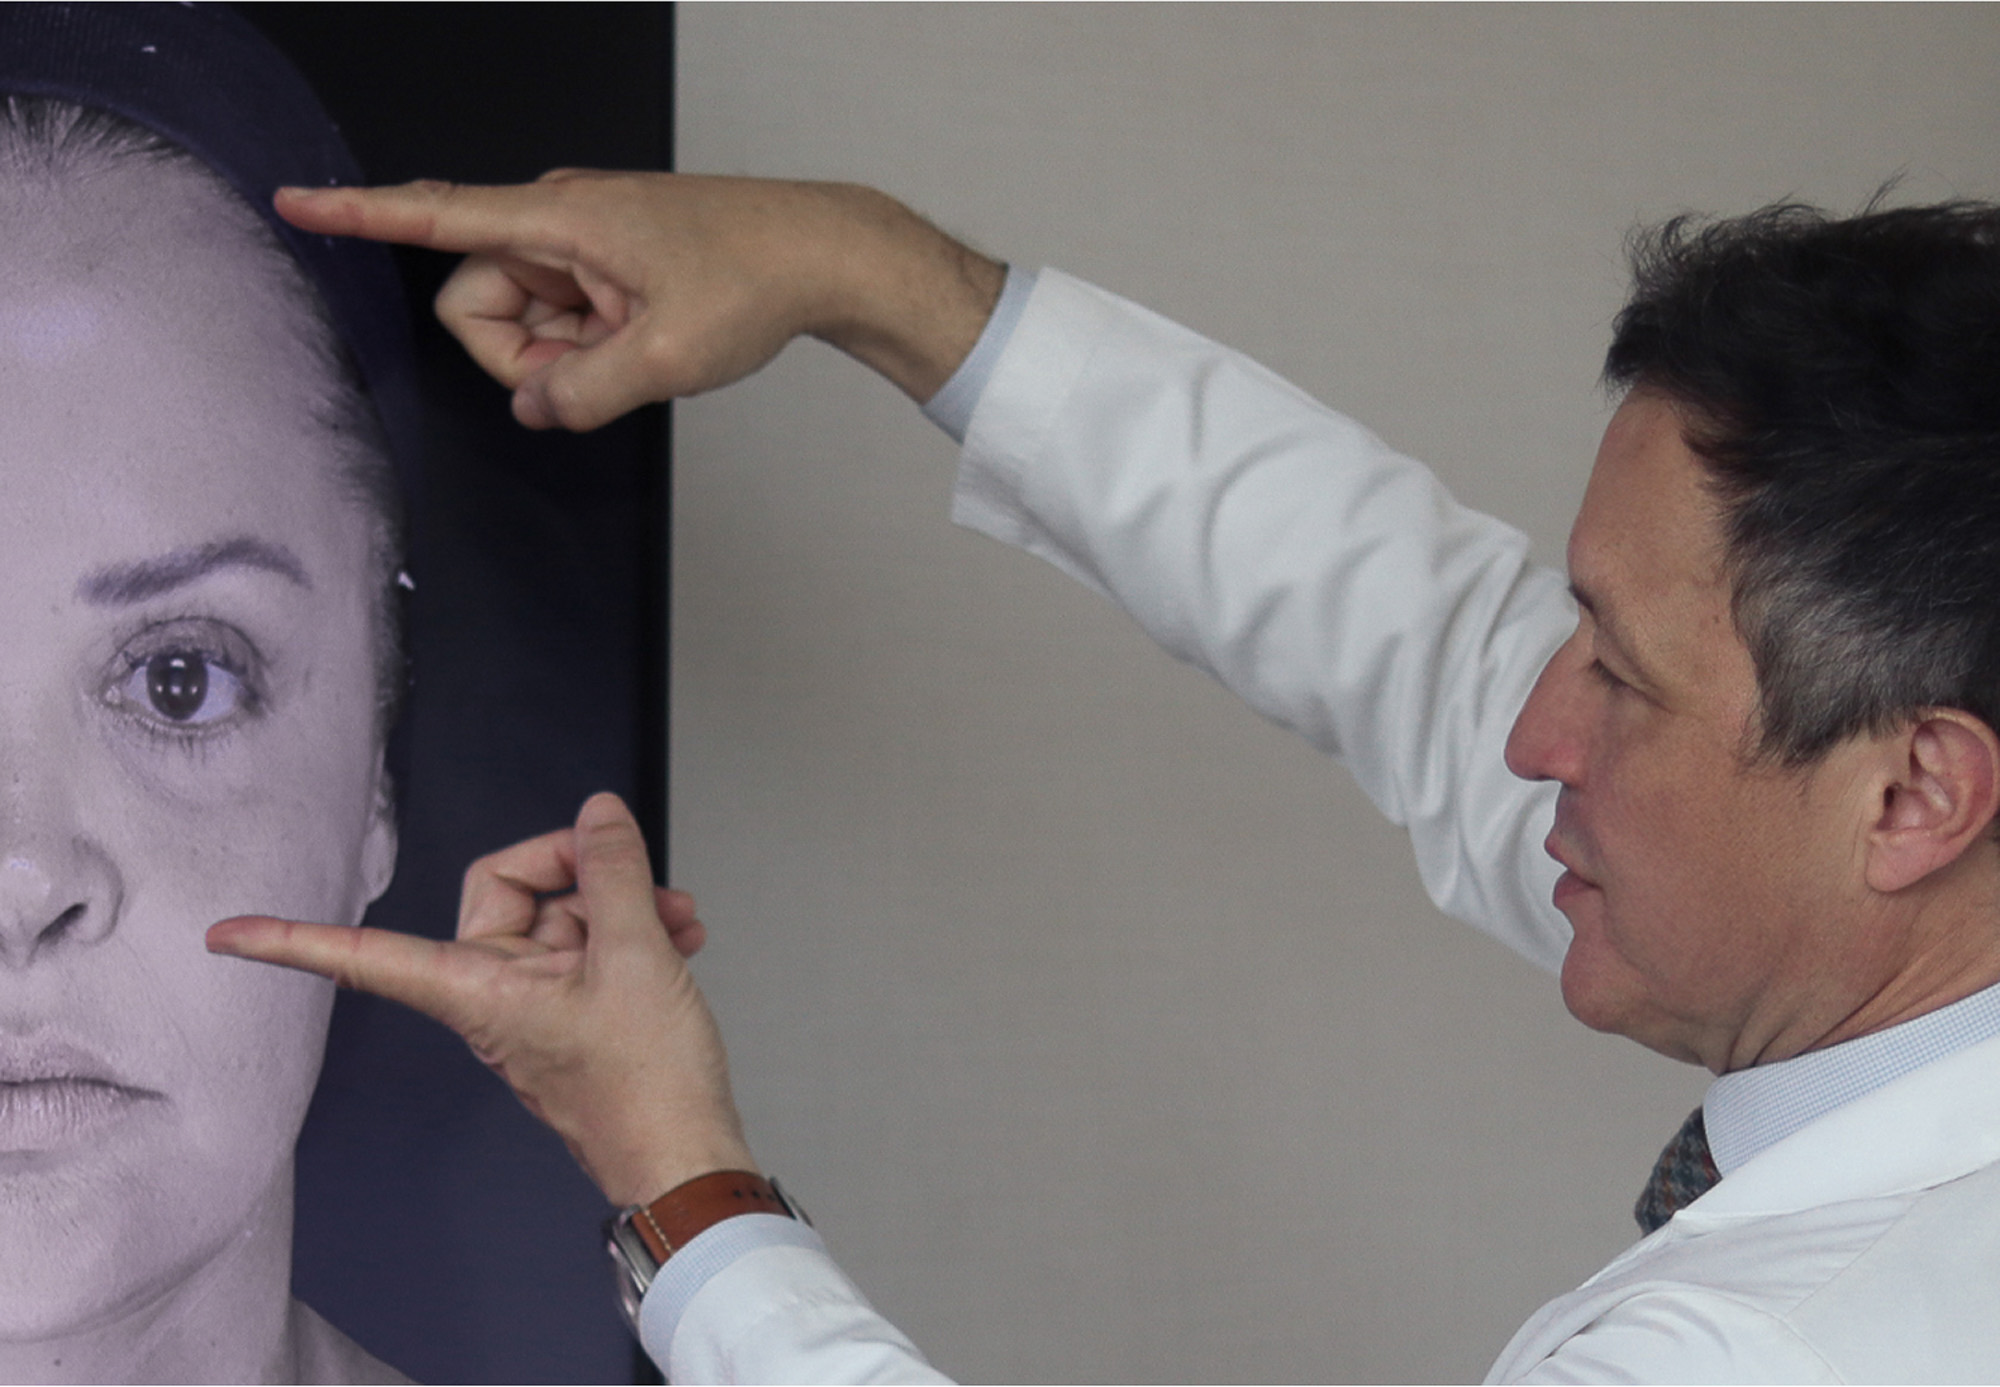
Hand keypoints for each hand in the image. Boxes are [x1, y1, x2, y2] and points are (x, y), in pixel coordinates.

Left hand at [206, 792, 751, 1206]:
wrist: (686, 1160)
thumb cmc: (647, 1088)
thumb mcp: (636, 957)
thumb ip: (612, 875)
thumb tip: (595, 817)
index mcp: (478, 989)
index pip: (364, 956)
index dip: (293, 942)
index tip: (227, 936)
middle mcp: (493, 997)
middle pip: (508, 894)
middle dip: (577, 874)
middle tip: (634, 875)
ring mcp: (533, 1007)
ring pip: (559, 920)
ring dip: (620, 905)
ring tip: (675, 917)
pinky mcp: (571, 1016)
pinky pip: (584, 951)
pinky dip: (629, 933)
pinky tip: (675, 934)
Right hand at [275, 171, 1005, 429]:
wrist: (820, 253)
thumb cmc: (751, 280)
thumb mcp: (666, 355)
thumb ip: (584, 391)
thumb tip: (535, 407)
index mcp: (558, 220)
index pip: (437, 216)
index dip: (361, 214)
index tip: (294, 201)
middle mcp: (557, 221)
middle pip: (481, 305)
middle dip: (527, 356)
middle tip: (604, 367)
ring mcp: (581, 243)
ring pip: (524, 321)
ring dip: (568, 355)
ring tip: (640, 347)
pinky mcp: (603, 262)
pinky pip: (564, 318)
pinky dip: (592, 346)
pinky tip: (644, 341)